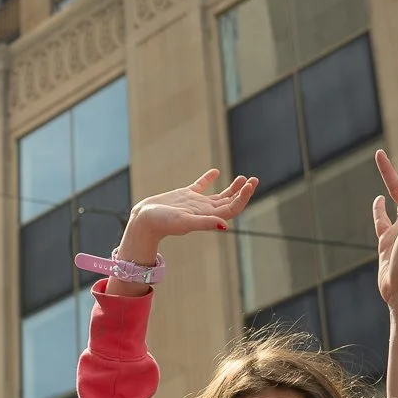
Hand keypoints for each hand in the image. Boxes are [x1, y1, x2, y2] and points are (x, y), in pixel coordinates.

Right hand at [118, 170, 256, 264]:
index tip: (249, 184)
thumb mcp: (184, 222)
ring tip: (243, 178)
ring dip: (232, 187)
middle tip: (253, 180)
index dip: (243, 197)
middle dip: (243, 191)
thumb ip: (205, 223)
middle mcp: (204, 211)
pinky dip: (209, 179)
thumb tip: (224, 226)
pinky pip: (200, 186)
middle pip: (229, 202)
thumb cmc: (162, 223)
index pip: (232, 208)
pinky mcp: (184, 196)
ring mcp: (195, 203)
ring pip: (219, 195)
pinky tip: (215, 172)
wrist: (143, 220)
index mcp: (207, 217)